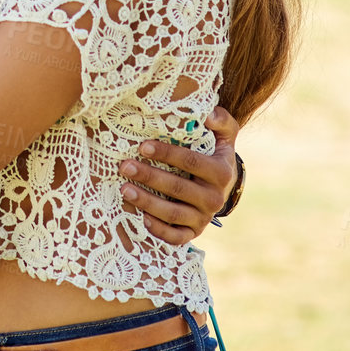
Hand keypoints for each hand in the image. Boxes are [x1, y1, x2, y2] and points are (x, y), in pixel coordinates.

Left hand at [117, 107, 239, 243]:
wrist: (224, 186)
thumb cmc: (216, 154)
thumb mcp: (225, 135)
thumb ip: (221, 120)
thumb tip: (208, 113)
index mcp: (221, 172)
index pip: (191, 162)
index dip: (167, 154)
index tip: (142, 146)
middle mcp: (214, 198)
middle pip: (178, 189)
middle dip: (149, 177)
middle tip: (125, 166)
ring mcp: (204, 218)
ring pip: (174, 214)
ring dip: (147, 203)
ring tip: (124, 189)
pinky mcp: (194, 232)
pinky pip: (176, 236)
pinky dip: (158, 230)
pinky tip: (140, 218)